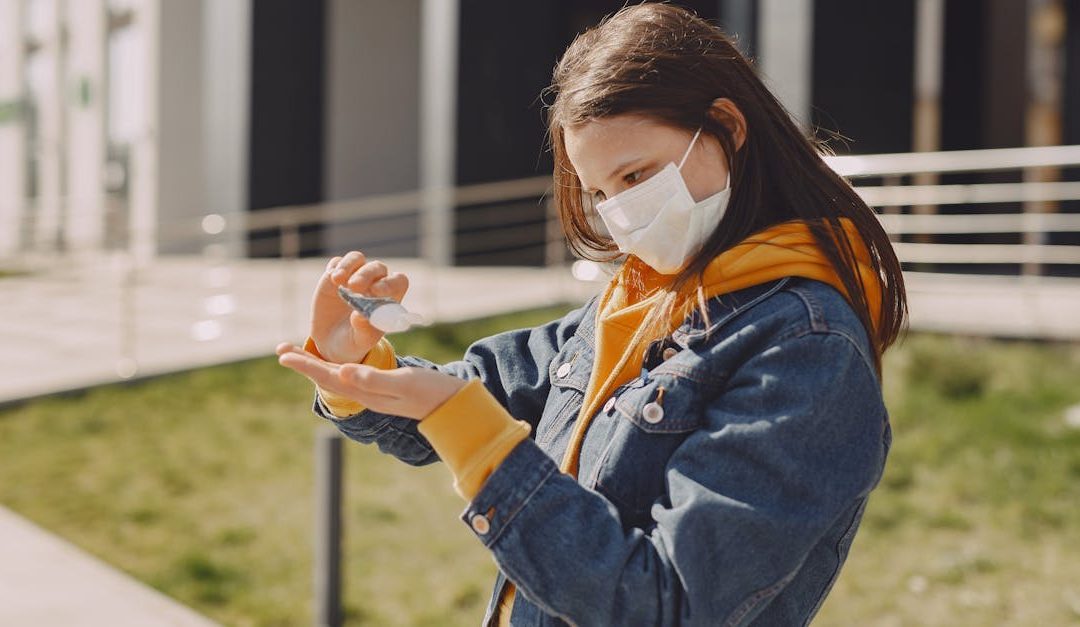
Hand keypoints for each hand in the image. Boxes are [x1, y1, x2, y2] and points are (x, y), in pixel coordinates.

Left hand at [276, 342, 466, 420]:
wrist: (454, 407)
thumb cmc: (432, 392)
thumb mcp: (404, 382)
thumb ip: (374, 379)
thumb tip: (342, 371)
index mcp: (366, 392)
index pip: (328, 375)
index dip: (305, 363)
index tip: (283, 353)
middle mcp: (366, 394)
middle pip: (327, 376)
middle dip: (304, 362)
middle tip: (281, 348)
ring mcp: (374, 393)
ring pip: (337, 377)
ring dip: (317, 364)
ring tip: (300, 354)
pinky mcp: (384, 388)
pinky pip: (351, 376)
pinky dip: (337, 365)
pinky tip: (337, 362)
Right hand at [311, 251, 409, 363]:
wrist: (331, 342)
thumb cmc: (353, 342)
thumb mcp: (360, 342)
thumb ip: (364, 329)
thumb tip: (361, 315)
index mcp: (389, 299)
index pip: (398, 281)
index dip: (390, 283)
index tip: (377, 291)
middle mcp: (374, 283)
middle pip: (377, 267)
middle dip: (367, 274)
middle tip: (354, 287)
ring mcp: (355, 276)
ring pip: (357, 259)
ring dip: (349, 266)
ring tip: (337, 280)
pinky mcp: (335, 275)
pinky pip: (337, 263)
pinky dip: (335, 267)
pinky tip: (331, 279)